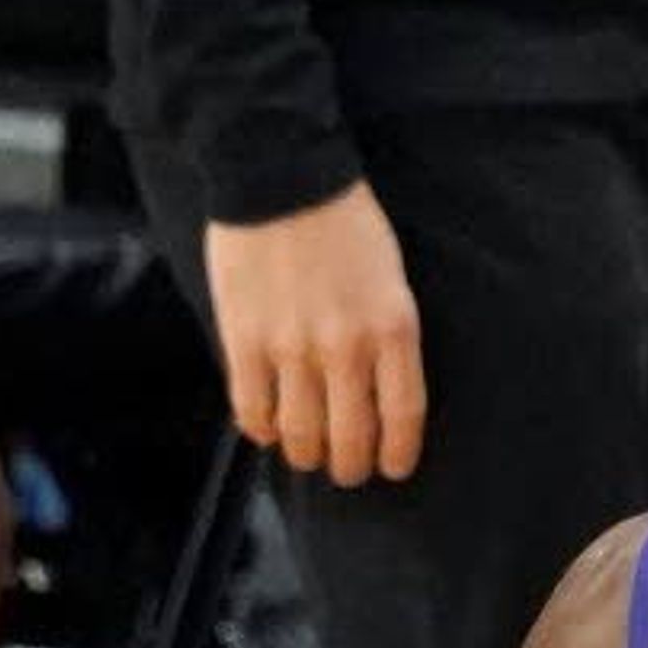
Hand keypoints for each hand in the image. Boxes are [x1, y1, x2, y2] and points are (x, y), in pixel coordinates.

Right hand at [203, 182, 428, 484]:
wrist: (280, 177)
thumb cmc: (345, 224)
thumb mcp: (392, 279)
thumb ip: (389, 336)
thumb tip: (380, 391)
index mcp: (394, 329)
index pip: (404, 417)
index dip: (398, 454)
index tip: (393, 468)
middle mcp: (347, 346)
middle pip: (352, 438)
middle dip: (352, 466)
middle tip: (347, 470)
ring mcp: (292, 346)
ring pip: (302, 434)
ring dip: (306, 455)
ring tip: (308, 454)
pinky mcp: (244, 339)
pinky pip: (253, 409)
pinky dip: (262, 430)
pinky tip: (269, 429)